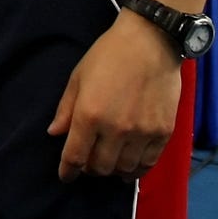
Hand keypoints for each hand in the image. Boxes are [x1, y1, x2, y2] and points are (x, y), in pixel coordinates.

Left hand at [47, 13, 182, 182]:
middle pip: (100, 167)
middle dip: (90, 168)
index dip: (68, 171)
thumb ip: (66, 108)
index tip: (66, 176)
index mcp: (89, 115)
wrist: (150, 42)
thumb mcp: (78, 76)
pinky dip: (137, 169)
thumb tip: (55, 133)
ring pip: (124, 169)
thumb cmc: (108, 55)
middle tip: (88, 162)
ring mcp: (141, 133)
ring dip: (113, 170)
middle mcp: (115, 129)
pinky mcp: (162, 133)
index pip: (75, 156)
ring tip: (109, 162)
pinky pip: (148, 163)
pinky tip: (131, 166)